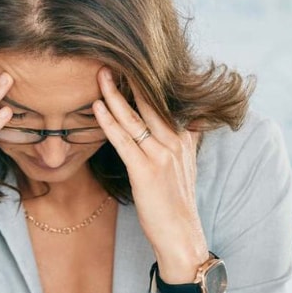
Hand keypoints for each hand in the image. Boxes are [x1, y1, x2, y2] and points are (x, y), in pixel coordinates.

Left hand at [91, 68, 207, 283]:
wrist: (182, 237)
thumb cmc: (177, 204)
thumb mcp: (187, 166)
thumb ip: (189, 138)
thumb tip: (194, 119)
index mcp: (182, 138)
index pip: (162, 102)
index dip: (144, 82)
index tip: (127, 61)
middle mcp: (174, 142)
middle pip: (149, 103)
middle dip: (129, 79)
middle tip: (110, 55)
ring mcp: (161, 156)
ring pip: (135, 118)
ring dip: (115, 94)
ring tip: (99, 73)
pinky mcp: (146, 171)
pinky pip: (124, 140)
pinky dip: (110, 122)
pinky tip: (97, 107)